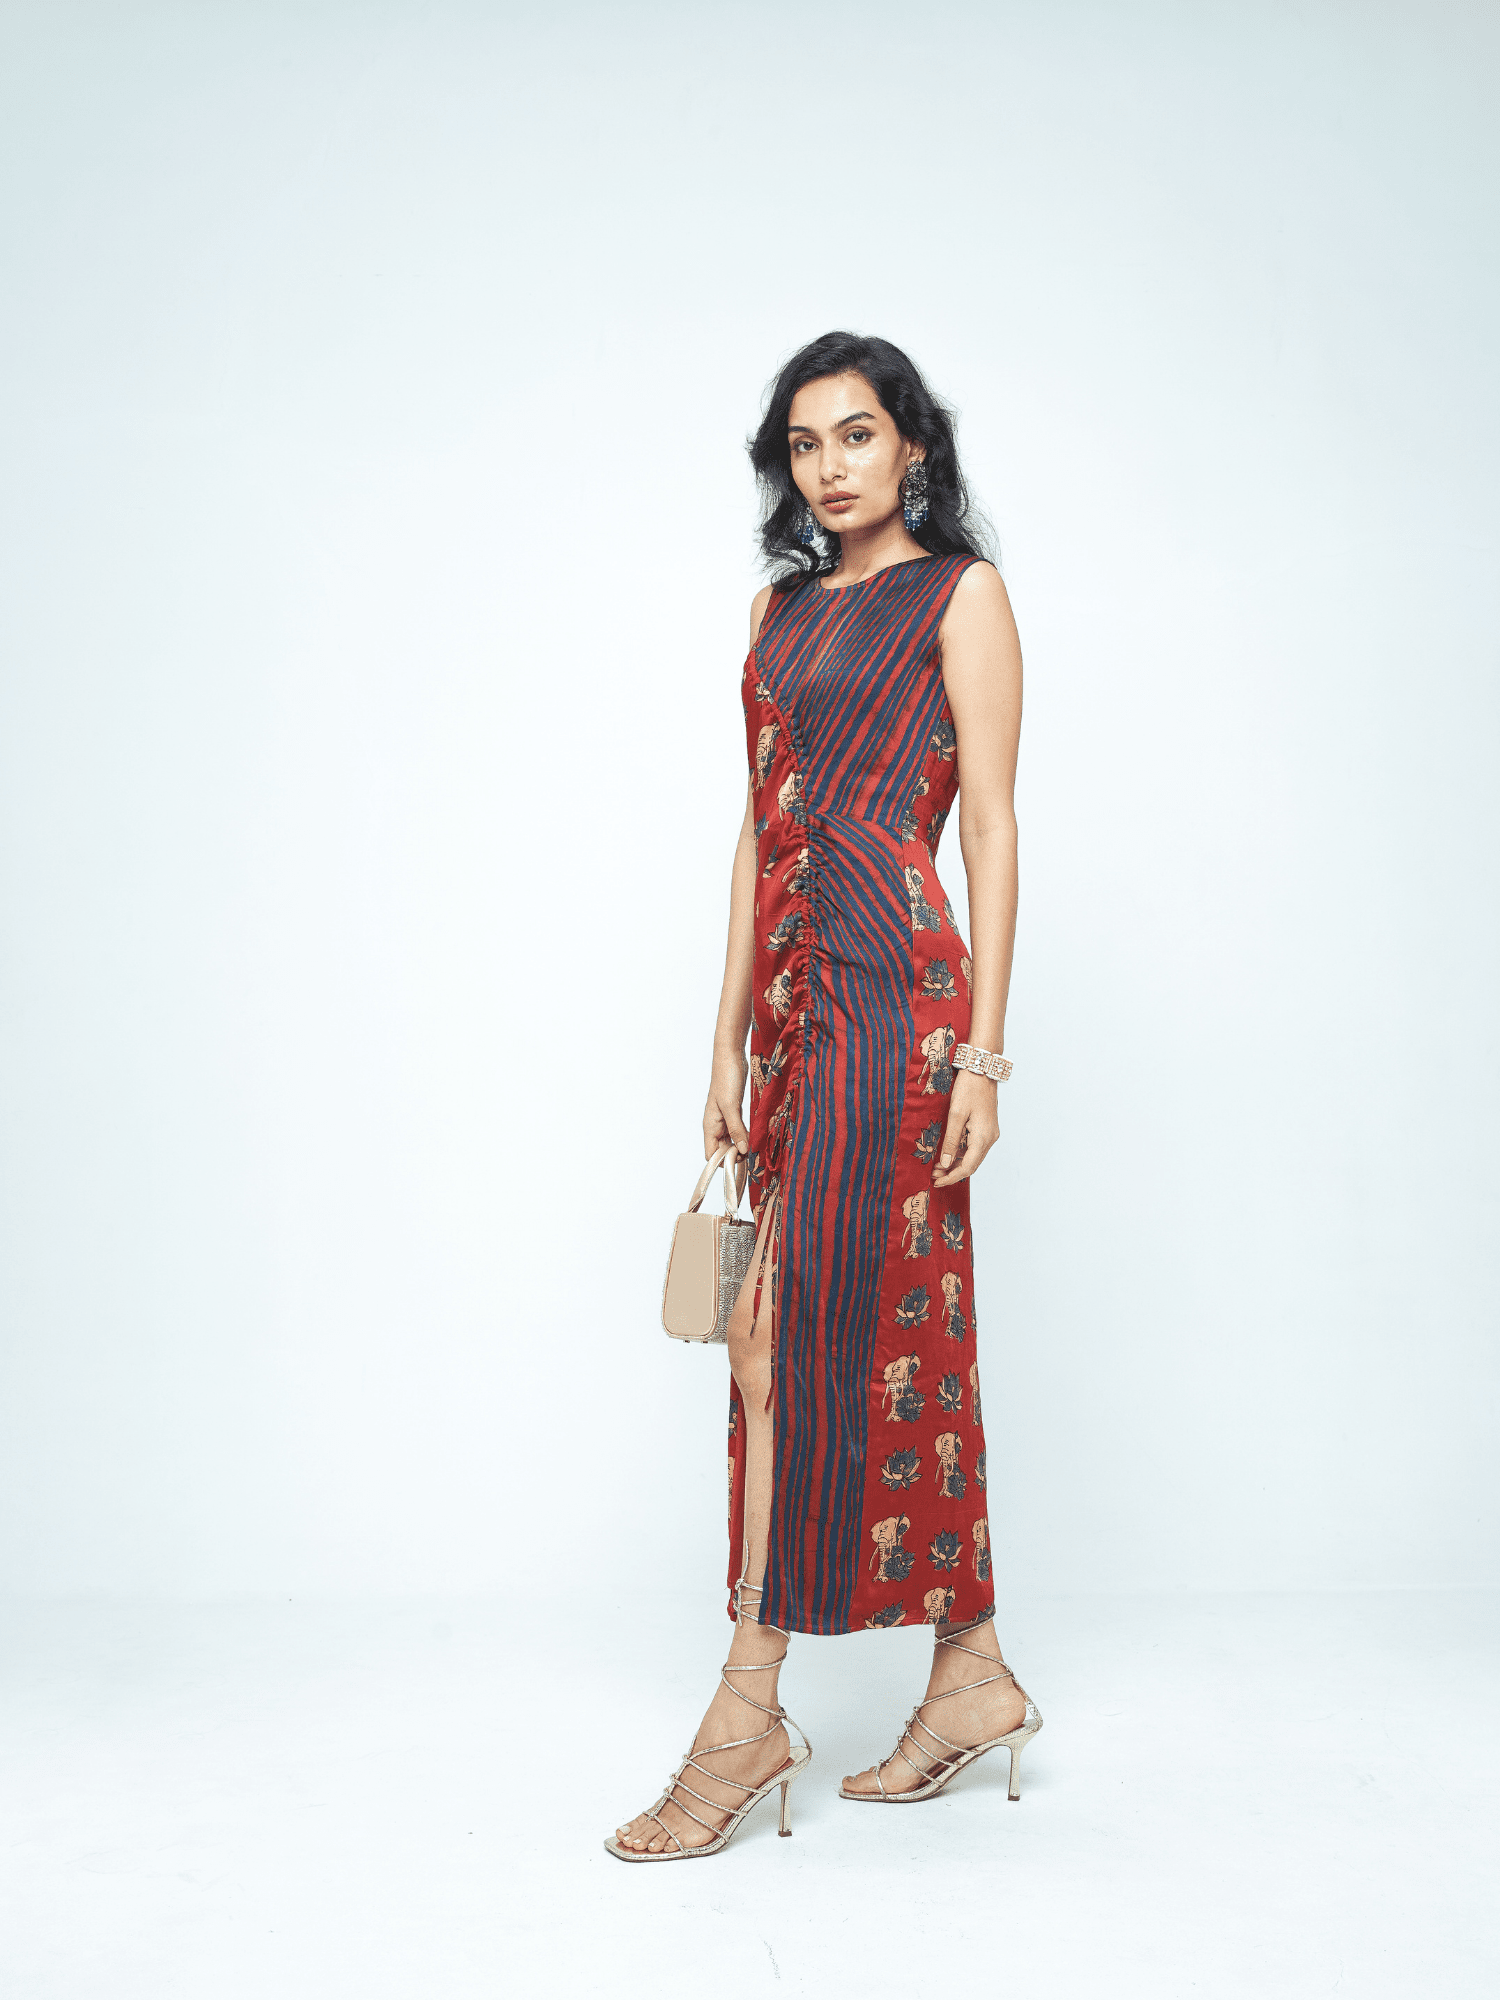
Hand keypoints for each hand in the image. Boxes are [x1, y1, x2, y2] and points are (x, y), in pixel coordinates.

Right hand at [704, 1046, 749, 1159]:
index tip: (740, 1161)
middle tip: (752, 1155)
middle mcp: (715, 1125)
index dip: (723, 1162)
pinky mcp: (734, 1112)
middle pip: (722, 1150)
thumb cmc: (726, 1078)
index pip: (711, 1155)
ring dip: (742, 1146)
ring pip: (731, 1141)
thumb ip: (736, 1130)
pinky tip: (755, 1137)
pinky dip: (745, 1136)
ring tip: (755, 1149)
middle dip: (735, 1156)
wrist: (730, 1056)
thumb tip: (743, 1151)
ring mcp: (724, 1119)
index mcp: (710, 1126)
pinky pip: (738, 1130)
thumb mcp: (731, 1106)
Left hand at [930, 1071, 998, 1188]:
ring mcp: (991, 1133)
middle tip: (933, 1175)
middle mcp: (991, 1138)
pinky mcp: (987, 1128)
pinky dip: (961, 1153)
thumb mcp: (955, 1114)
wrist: (982, 1069)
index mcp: (983, 1137)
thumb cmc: (968, 1088)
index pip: (967, 1167)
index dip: (951, 1177)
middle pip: (972, 1165)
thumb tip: (944, 1164)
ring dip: (956, 1163)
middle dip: (952, 1172)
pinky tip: (948, 1153)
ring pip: (973, 1157)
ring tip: (937, 1166)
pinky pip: (974, 1147)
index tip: (936, 1181)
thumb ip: (950, 1141)